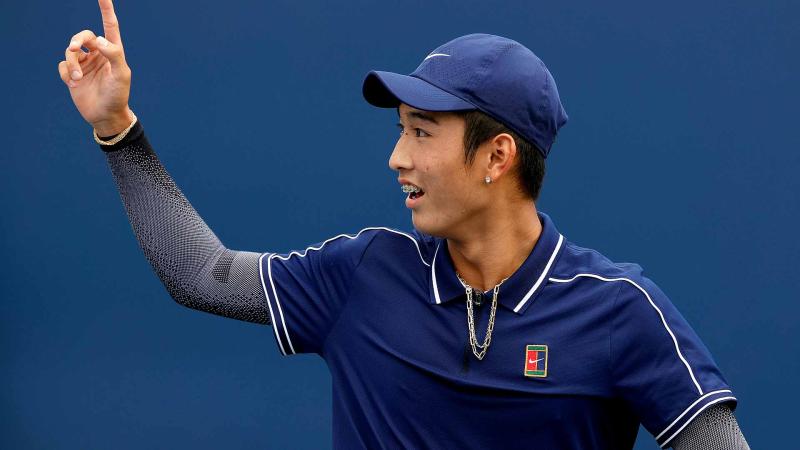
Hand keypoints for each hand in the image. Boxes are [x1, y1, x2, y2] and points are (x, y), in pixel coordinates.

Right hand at [58, 0, 134, 135]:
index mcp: (113, 51)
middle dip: (77, 39)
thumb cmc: (118, 95)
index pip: (109, 25)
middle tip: (74, 47)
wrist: (106, 115)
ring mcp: (85, 64)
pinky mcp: (73, 74)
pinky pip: (63, 64)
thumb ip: (113, 54)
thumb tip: (98, 39)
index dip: (106, 9)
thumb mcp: (121, 75)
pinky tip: (74, 83)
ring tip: (77, 78)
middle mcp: (98, 54)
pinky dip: (67, 72)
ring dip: (72, 63)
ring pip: (71, 51)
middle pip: (83, 36)